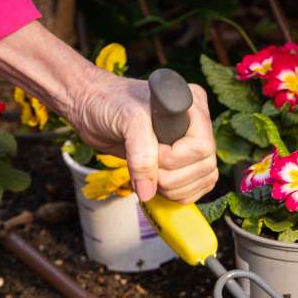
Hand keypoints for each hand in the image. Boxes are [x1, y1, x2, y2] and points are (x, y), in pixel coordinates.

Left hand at [70, 68, 217, 202]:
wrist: (92, 109)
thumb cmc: (108, 103)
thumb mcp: (127, 121)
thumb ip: (141, 155)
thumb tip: (148, 192)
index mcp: (192, 104)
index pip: (201, 147)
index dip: (175, 159)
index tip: (151, 152)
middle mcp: (197, 124)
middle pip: (205, 167)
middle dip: (172, 177)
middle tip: (145, 167)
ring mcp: (191, 145)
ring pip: (203, 180)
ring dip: (174, 189)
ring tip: (147, 175)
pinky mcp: (183, 163)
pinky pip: (195, 189)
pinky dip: (176, 194)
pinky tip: (156, 183)